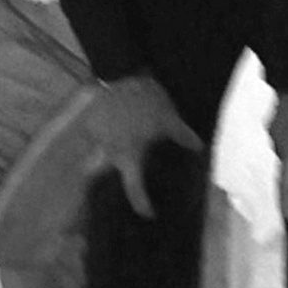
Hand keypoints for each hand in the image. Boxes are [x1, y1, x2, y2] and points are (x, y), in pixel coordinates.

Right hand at [83, 71, 203, 219]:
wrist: (122, 73)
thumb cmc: (147, 101)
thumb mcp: (169, 119)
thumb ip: (182, 135)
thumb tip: (198, 147)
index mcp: (127, 156)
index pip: (133, 188)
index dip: (141, 204)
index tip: (148, 214)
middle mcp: (107, 151)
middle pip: (93, 176)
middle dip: (95, 180)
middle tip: (104, 184)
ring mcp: (95, 137)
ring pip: (92, 154)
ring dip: (96, 158)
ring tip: (106, 157)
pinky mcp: (89, 122)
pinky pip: (92, 136)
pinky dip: (99, 137)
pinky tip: (107, 131)